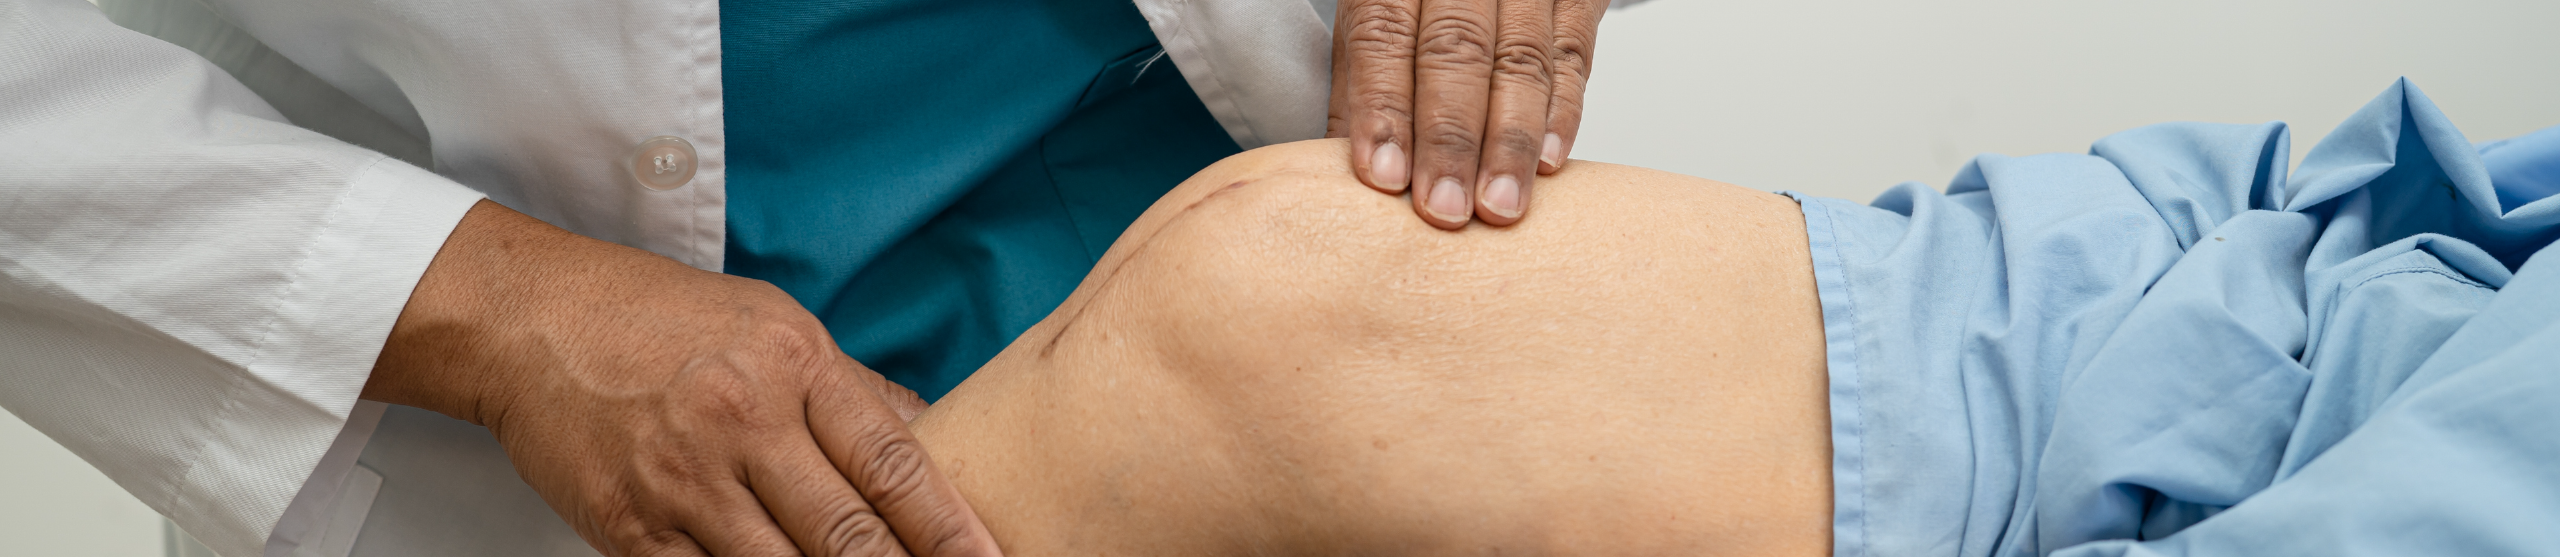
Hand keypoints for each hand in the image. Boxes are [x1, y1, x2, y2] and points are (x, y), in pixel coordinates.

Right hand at [365, 200, 998, 556]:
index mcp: (797, 366)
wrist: (533, 320)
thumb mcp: (778, 327)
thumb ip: (857, 394)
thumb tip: (940, 440)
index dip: (951, 528)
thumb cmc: (664, 320)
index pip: (894, 463)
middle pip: (847, 534)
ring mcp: (686, 482)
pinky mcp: (631, 528)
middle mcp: (746, 422)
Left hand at [1325, 0, 1607, 227]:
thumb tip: (1340, 180)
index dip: (1386, 109)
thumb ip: (1359, 91)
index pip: (1385, 37)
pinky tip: (1547, 164)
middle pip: (1457, 53)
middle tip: (1446, 208)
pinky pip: (1572, 56)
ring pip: (1522, 60)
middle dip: (1451, 139)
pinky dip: (1561, 114)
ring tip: (1499, 204)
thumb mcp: (1371, 20)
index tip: (1387, 178)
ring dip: (1510, 141)